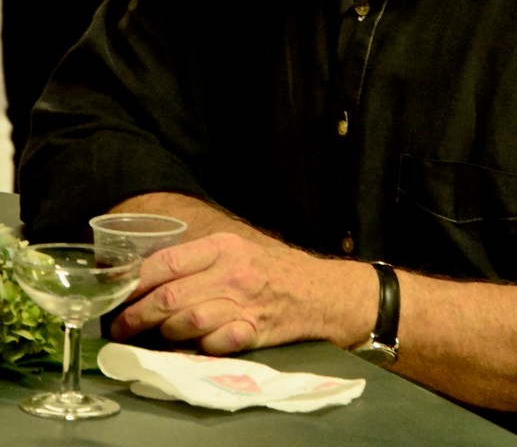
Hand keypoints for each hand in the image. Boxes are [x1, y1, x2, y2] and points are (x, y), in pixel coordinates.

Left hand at [109, 233, 375, 354]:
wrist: (322, 291)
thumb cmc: (274, 270)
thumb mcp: (239, 250)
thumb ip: (200, 260)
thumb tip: (147, 275)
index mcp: (225, 246)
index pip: (166, 262)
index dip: (134, 282)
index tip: (116, 296)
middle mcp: (233, 271)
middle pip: (170, 296)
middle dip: (137, 316)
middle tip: (121, 328)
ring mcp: (245, 302)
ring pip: (186, 321)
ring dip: (164, 333)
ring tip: (154, 337)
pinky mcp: (255, 331)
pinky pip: (214, 344)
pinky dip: (199, 348)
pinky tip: (193, 347)